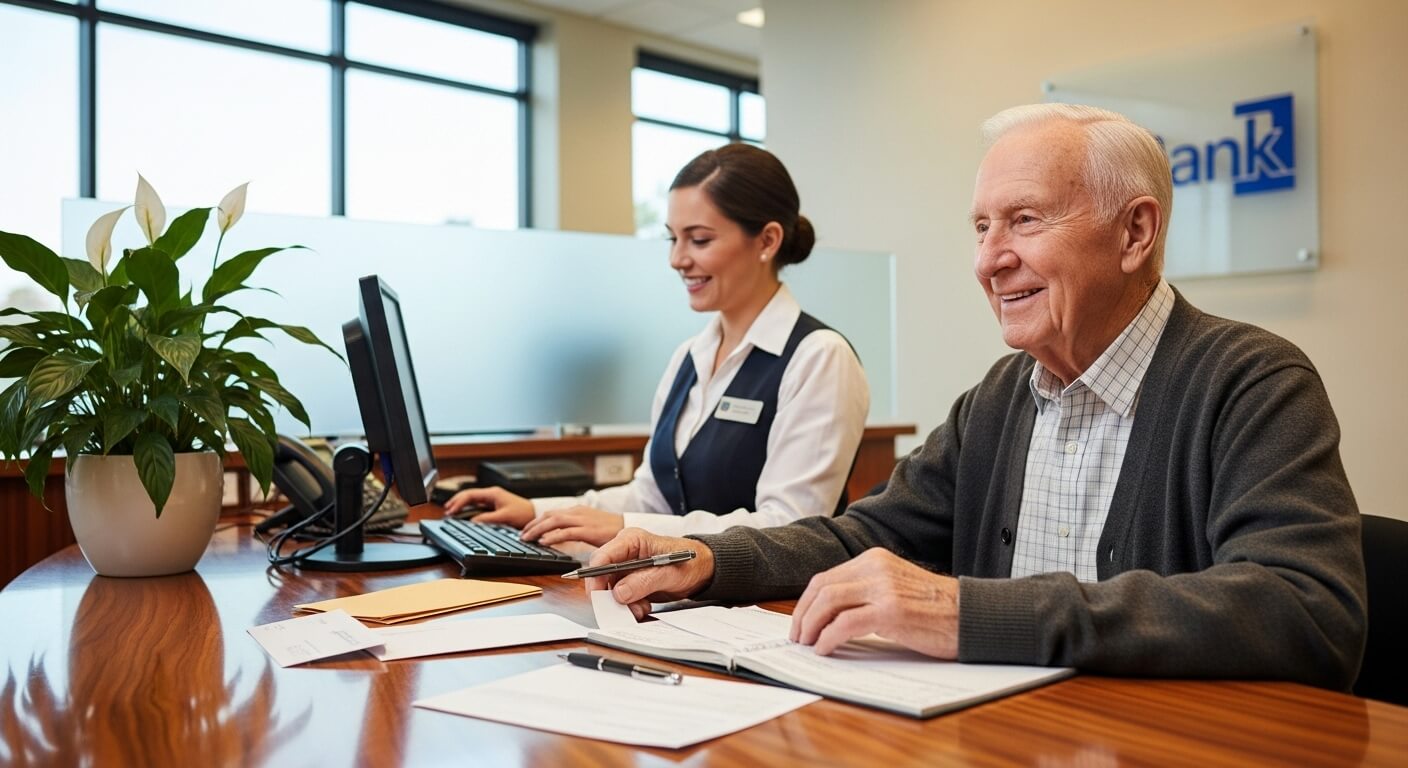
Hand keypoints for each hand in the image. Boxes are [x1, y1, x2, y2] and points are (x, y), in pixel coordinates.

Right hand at [444, 486, 533, 528]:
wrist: (534, 514)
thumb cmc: (523, 513)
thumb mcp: (504, 517)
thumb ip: (488, 519)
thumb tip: (472, 522)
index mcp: (493, 493)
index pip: (470, 495)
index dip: (458, 502)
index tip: (451, 511)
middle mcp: (491, 494)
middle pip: (469, 495)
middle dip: (456, 502)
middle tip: (447, 510)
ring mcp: (492, 499)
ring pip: (472, 499)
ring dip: (461, 504)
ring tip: (451, 511)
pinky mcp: (494, 505)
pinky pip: (477, 504)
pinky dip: (468, 508)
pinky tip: (463, 513)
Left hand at [520, 505, 623, 545]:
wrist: (630, 530)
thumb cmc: (612, 530)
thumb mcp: (591, 526)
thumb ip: (576, 528)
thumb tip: (561, 537)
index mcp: (578, 510)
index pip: (552, 513)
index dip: (537, 521)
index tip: (527, 529)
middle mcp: (578, 512)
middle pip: (549, 515)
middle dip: (533, 525)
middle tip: (522, 536)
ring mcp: (583, 520)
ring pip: (554, 521)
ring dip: (538, 530)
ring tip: (528, 539)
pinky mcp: (588, 530)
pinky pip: (565, 532)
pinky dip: (552, 537)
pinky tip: (544, 543)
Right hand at [583, 529, 714, 619]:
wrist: (701, 571)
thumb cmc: (689, 563)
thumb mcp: (668, 573)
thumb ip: (643, 582)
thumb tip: (619, 593)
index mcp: (632, 540)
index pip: (602, 556)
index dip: (596, 576)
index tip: (597, 595)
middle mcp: (625, 553)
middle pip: (602, 575)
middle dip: (610, 595)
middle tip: (621, 608)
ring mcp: (626, 568)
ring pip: (610, 590)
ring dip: (622, 603)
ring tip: (641, 608)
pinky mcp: (630, 581)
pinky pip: (620, 597)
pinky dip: (629, 606)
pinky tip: (643, 607)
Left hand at [790, 548, 959, 658]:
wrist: (971, 615)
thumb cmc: (936, 609)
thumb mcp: (895, 586)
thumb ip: (866, 590)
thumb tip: (830, 614)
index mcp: (874, 559)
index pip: (826, 577)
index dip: (806, 602)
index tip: (800, 621)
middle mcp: (876, 567)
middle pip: (822, 588)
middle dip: (802, 614)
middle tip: (798, 636)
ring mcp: (883, 588)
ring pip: (828, 602)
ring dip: (811, 626)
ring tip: (807, 644)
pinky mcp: (890, 611)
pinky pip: (845, 623)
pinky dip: (828, 638)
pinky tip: (825, 649)